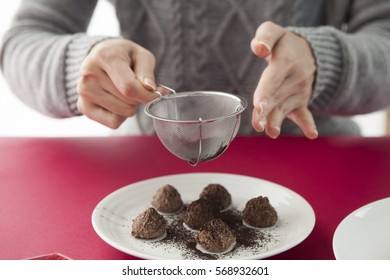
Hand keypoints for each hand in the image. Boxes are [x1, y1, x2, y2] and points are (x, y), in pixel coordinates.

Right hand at [77, 38, 158, 128]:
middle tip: (133, 86)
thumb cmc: (124, 56)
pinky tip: (115, 101)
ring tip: (122, 92)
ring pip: (122, 114)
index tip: (157, 94)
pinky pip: (113, 123)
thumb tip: (151, 89)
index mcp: (105, 57)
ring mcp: (83, 92)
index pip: (129, 88)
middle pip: (128, 102)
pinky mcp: (83, 106)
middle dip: (138, 98)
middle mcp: (89, 74)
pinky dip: (120, 116)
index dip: (148, 96)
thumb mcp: (141, 55)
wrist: (100, 57)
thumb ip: (147, 72)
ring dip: (129, 107)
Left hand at [251, 21, 317, 138]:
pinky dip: (308, 124)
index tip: (258, 106)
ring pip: (284, 109)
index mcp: (286, 61)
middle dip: (266, 112)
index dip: (265, 92)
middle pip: (275, 97)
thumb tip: (259, 49)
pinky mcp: (301, 102)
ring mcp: (299, 92)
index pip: (273, 79)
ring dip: (277, 121)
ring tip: (271, 132)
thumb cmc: (283, 44)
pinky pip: (304, 114)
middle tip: (258, 125)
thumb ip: (264, 37)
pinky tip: (311, 134)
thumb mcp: (272, 32)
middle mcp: (295, 78)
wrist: (310, 52)